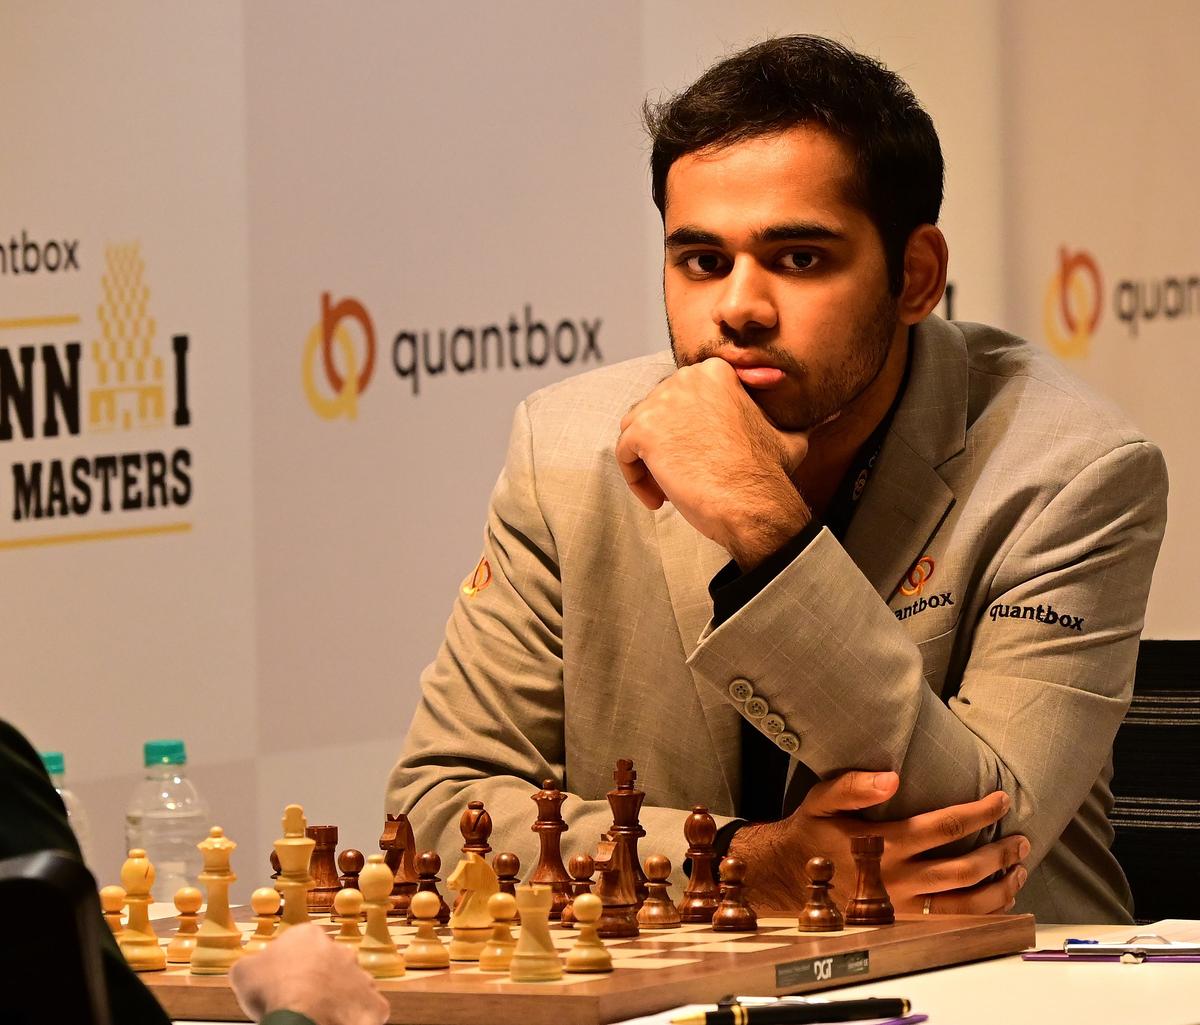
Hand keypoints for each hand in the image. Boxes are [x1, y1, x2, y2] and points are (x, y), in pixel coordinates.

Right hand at [229, 923, 388, 1024]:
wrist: (301, 1016)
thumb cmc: (272, 990)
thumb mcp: (243, 971)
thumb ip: (252, 963)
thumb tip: (252, 967)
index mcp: (309, 936)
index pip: (301, 944)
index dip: (289, 964)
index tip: (281, 981)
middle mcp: (340, 950)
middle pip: (329, 963)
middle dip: (318, 979)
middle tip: (301, 1000)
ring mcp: (360, 976)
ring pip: (350, 985)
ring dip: (338, 998)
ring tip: (319, 1015)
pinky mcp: (372, 1002)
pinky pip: (367, 1009)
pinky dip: (355, 1018)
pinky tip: (338, 1024)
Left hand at [616, 358, 811, 568]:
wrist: (753, 503)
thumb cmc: (769, 476)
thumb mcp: (789, 438)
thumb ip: (797, 420)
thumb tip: (833, 412)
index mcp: (716, 372)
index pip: (680, 397)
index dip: (685, 431)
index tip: (699, 458)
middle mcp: (686, 378)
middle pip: (654, 411)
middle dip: (664, 447)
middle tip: (683, 478)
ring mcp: (662, 403)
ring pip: (635, 430)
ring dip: (647, 463)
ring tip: (669, 490)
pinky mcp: (644, 431)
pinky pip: (624, 453)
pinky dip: (635, 478)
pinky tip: (659, 499)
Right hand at [730, 770, 1028, 914]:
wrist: (788, 878)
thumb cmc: (811, 832)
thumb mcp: (821, 800)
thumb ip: (853, 786)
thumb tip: (891, 779)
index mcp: (882, 844)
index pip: (944, 827)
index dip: (979, 812)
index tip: (1001, 800)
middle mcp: (898, 878)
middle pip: (965, 868)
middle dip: (1000, 852)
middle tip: (1020, 838)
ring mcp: (903, 906)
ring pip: (966, 903)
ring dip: (1000, 885)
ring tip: (1019, 868)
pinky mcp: (905, 923)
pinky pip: (954, 924)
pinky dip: (984, 912)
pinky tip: (999, 898)